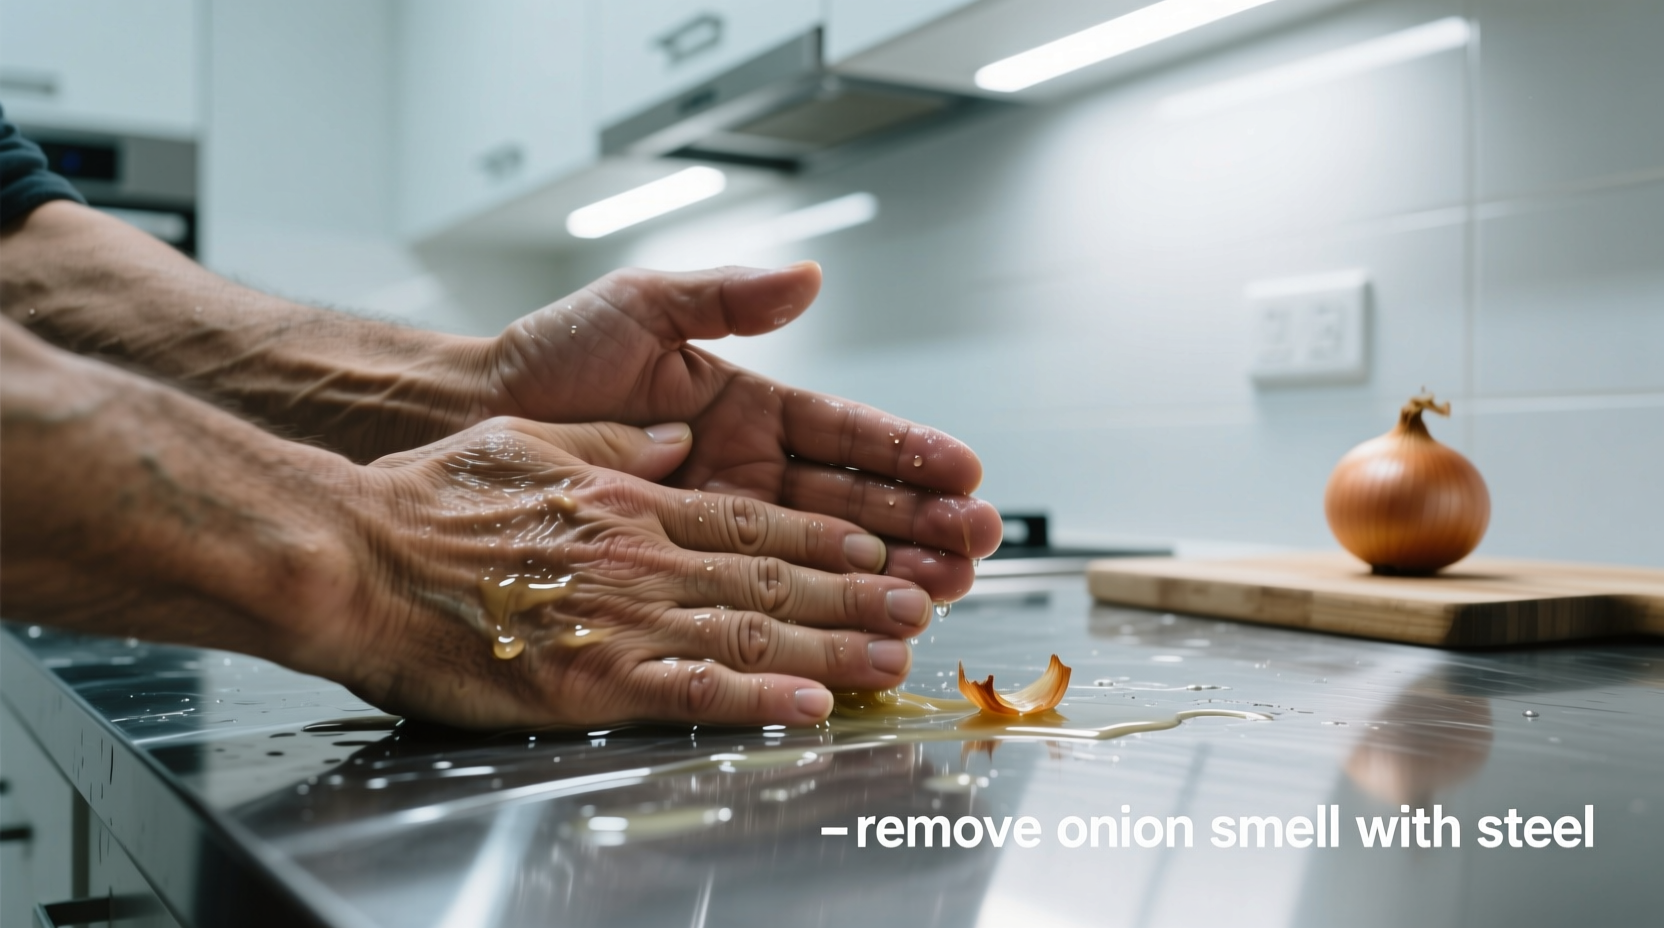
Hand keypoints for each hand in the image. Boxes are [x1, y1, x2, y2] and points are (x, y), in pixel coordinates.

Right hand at [328, 417, 937, 728]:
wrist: (355, 553)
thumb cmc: (429, 499)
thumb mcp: (532, 440)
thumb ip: (615, 445)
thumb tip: (674, 444)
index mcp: (630, 500)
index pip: (749, 519)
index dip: (820, 537)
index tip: (876, 546)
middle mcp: (641, 553)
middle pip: (772, 574)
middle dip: (857, 589)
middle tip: (923, 601)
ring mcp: (621, 615)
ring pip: (752, 628)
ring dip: (836, 642)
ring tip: (899, 652)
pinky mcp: (589, 678)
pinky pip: (692, 689)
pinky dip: (760, 698)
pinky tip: (815, 704)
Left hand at [483, 263, 1001, 600]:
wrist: (470, 420)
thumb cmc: (552, 359)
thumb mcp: (643, 309)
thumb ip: (726, 298)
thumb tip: (807, 277)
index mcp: (751, 408)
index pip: (848, 433)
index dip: (908, 452)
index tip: (965, 470)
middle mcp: (749, 470)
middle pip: (855, 501)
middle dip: (922, 522)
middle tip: (976, 542)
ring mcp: (724, 524)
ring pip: (826, 553)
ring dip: (892, 571)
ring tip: (947, 588)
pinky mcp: (690, 568)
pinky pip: (763, 593)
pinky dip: (817, 614)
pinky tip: (866, 629)